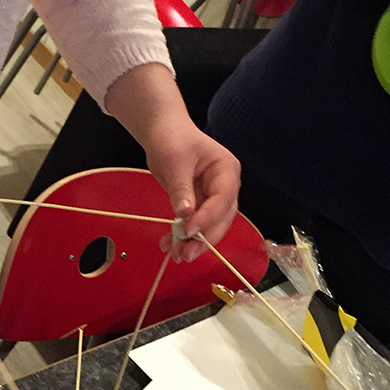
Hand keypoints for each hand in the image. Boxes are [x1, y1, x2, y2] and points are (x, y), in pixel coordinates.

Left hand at [104, 63, 239, 262]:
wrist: (163, 133)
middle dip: (203, 238)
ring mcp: (212, 197)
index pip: (223, 199)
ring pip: (208, 226)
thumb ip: (181, 189)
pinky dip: (182, 237)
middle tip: (185, 254)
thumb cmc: (172, 139)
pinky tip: (169, 246)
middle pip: (221, 219)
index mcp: (226, 171)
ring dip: (193, 243)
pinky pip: (193, 225)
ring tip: (175, 255)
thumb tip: (185, 214)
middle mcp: (224, 186)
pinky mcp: (198, 205)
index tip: (188, 230)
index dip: (208, 218)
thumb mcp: (175, 162)